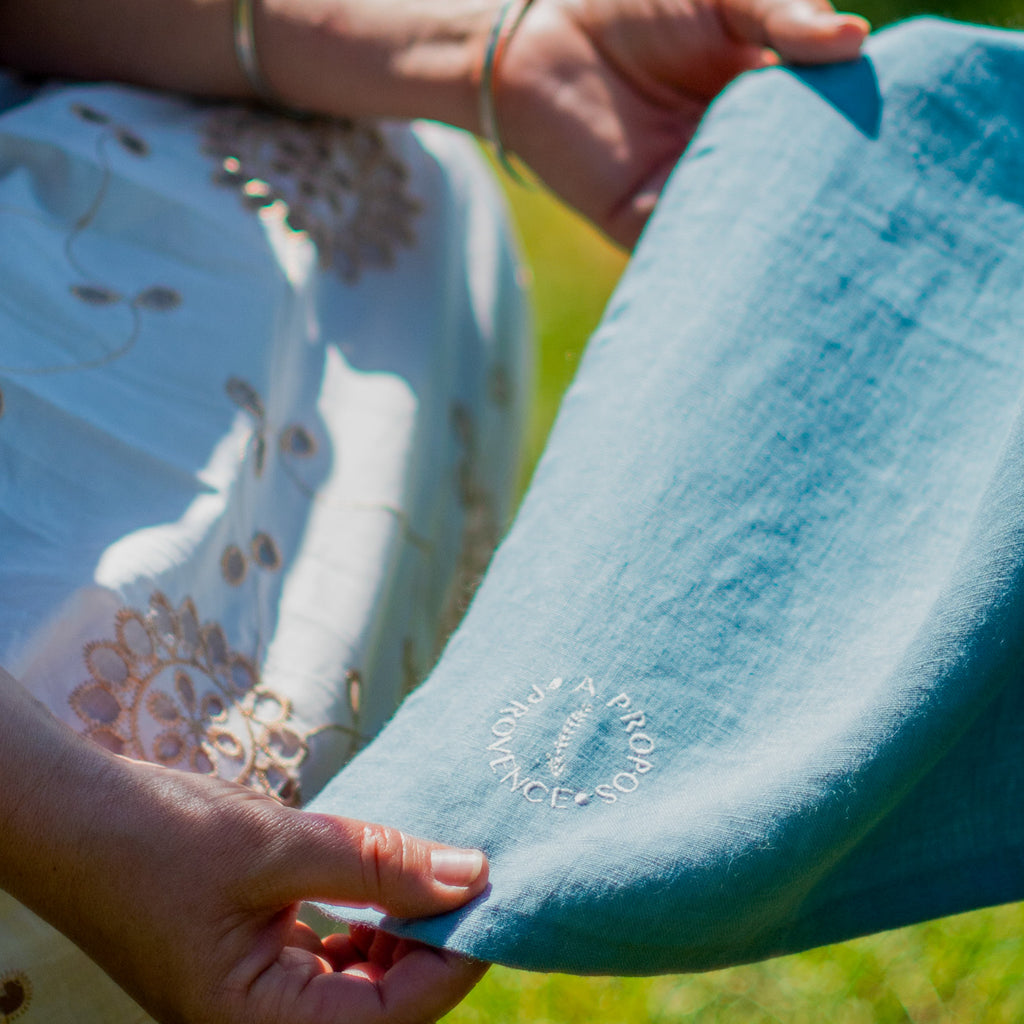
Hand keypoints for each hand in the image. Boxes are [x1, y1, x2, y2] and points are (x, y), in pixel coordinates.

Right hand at [0, 671, 487, 1023]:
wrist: (71, 816)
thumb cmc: (158, 837)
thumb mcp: (280, 848)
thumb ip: (380, 866)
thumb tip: (470, 874)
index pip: (393, 1016)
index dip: (454, 958)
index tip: (496, 895)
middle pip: (382, 1004)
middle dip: (433, 941)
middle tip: (470, 873)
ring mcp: (257, 995)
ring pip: (361, 981)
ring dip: (403, 928)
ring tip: (434, 869)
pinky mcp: (255, 960)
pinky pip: (332, 956)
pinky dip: (368, 918)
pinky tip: (386, 877)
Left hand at [498, 0, 869, 245]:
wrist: (542, 41)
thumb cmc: (639, 9)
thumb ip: (785, 14)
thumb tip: (853, 40)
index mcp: (771, 104)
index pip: (832, 131)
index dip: (865, 141)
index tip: (909, 151)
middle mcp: (742, 157)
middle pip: (799, 189)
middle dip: (836, 200)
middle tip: (885, 214)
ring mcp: (701, 196)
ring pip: (754, 228)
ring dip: (788, 236)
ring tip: (836, 247)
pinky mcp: (651, 228)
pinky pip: (696, 251)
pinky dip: (724, 255)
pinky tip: (762, 261)